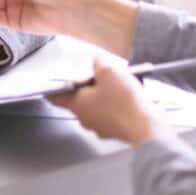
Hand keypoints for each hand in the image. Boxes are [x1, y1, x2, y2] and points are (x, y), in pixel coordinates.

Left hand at [48, 56, 164, 146]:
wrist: (145, 127)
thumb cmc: (122, 100)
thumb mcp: (109, 72)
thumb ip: (99, 64)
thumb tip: (96, 62)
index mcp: (77, 104)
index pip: (57, 97)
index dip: (53, 88)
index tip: (50, 85)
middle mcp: (85, 118)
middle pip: (79, 100)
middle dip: (86, 87)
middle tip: (96, 76)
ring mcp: (100, 127)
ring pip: (96, 107)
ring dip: (103, 96)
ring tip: (117, 83)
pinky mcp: (115, 132)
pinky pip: (111, 115)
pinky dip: (116, 106)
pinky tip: (128, 96)